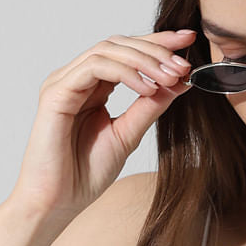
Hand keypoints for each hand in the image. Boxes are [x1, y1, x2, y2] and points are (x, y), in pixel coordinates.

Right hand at [8, 28, 194, 236]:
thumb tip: (180, 81)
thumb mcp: (128, 135)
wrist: (57, 203)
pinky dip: (125, 73)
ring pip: (107, 50)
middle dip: (155, 49)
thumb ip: (150, 106)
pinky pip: (94, 68)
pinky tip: (147, 88)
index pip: (125, 53)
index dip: (157, 44)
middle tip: (184, 63)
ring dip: (144, 60)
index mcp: (91, 88)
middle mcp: (75, 80)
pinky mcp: (56, 93)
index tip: (189, 41)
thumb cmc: (84, 175)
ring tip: (171, 76)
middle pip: (118, 44)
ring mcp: (63, 83)